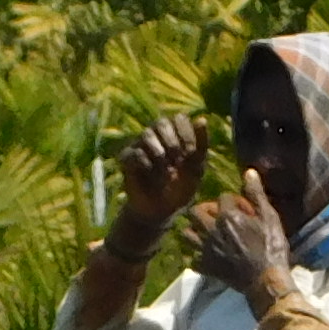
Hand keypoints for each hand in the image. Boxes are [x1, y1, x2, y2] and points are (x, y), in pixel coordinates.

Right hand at [113, 115, 208, 239]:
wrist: (161, 212)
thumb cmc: (180, 190)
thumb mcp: (196, 170)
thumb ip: (201, 145)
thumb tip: (201, 119)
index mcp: (174, 135)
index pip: (179, 118)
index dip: (186, 132)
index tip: (191, 153)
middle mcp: (156, 136)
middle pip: (161, 122)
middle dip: (172, 141)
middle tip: (178, 160)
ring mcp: (139, 146)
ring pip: (147, 134)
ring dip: (161, 154)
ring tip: (167, 172)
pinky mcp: (127, 159)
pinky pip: (135, 152)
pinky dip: (148, 164)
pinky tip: (154, 177)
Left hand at [183, 188, 294, 311]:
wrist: (266, 279)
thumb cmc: (271, 247)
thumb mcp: (269, 217)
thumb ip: (256, 194)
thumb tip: (249, 171)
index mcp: (226, 215)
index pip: (222, 197)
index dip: (233, 200)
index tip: (242, 208)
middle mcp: (211, 230)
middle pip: (195, 212)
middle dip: (204, 210)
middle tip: (216, 216)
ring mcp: (206, 249)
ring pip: (187, 234)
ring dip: (194, 231)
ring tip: (205, 233)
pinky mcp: (206, 267)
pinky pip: (191, 260)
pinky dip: (195, 257)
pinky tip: (204, 255)